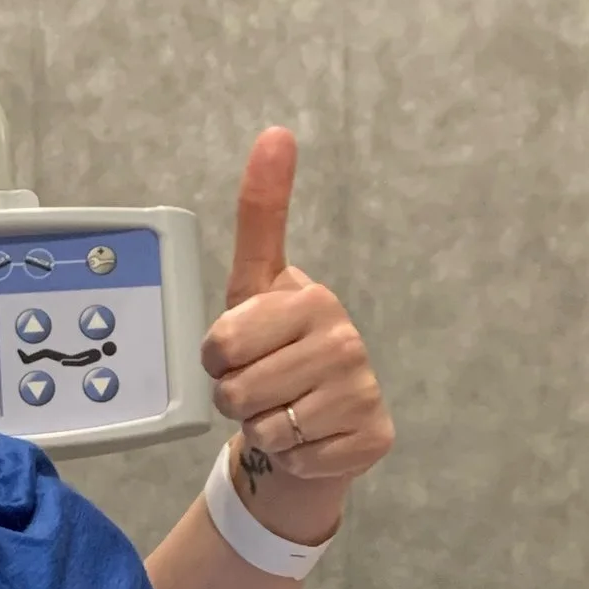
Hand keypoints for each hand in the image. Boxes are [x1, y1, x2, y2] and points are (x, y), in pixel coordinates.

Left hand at [201, 129, 394, 505]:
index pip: (222, 341)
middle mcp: (345, 340)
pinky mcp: (371, 437)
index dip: (217, 356)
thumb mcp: (255, 285)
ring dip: (261, 427)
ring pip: (264, 426)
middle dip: (236, 396)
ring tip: (282, 410)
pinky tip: (308, 437)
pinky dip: (290, 455)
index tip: (237, 349)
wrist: (317, 423)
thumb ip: (261, 214)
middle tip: (261, 386)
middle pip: (237, 389)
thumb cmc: (277, 351)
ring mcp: (361, 390)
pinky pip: (294, 455)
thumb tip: (275, 132)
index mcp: (313, 299)